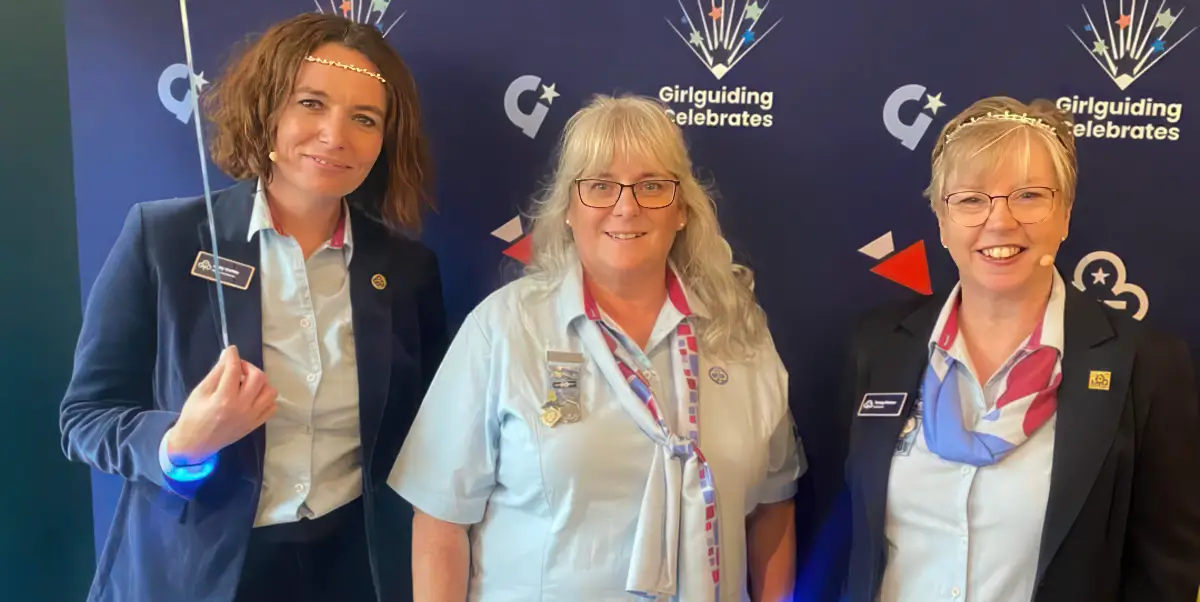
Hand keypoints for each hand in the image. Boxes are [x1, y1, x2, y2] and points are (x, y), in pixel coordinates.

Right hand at [166, 345, 277, 464]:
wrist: (194, 444)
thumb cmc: (193, 416)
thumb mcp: (200, 391)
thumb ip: (216, 373)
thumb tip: (228, 356)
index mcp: (224, 399)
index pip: (234, 369)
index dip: (233, 356)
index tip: (231, 350)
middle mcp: (242, 407)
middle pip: (258, 377)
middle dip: (248, 367)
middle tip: (237, 369)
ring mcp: (252, 417)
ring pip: (270, 391)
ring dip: (260, 382)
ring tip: (246, 383)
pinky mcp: (255, 424)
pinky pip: (272, 407)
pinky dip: (265, 397)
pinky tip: (252, 396)